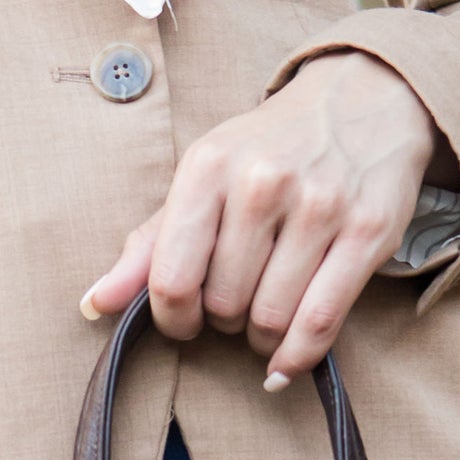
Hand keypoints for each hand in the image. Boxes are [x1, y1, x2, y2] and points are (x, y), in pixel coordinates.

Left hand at [81, 50, 455, 387]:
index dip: (172, 319)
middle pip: (222, 305)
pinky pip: (320, 323)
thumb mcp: (203, 178)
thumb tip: (93, 305)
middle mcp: (262, 182)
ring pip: (269, 319)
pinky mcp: (367, 231)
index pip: (172, 278)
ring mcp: (320, 206)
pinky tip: (285, 362)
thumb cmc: (269, 149)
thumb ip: (148, 245)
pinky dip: (297, 357)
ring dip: (261, 339)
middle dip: (223, 321)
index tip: (184, 321)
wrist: (363, 97)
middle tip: (236, 302)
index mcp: (209, 166)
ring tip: (264, 318)